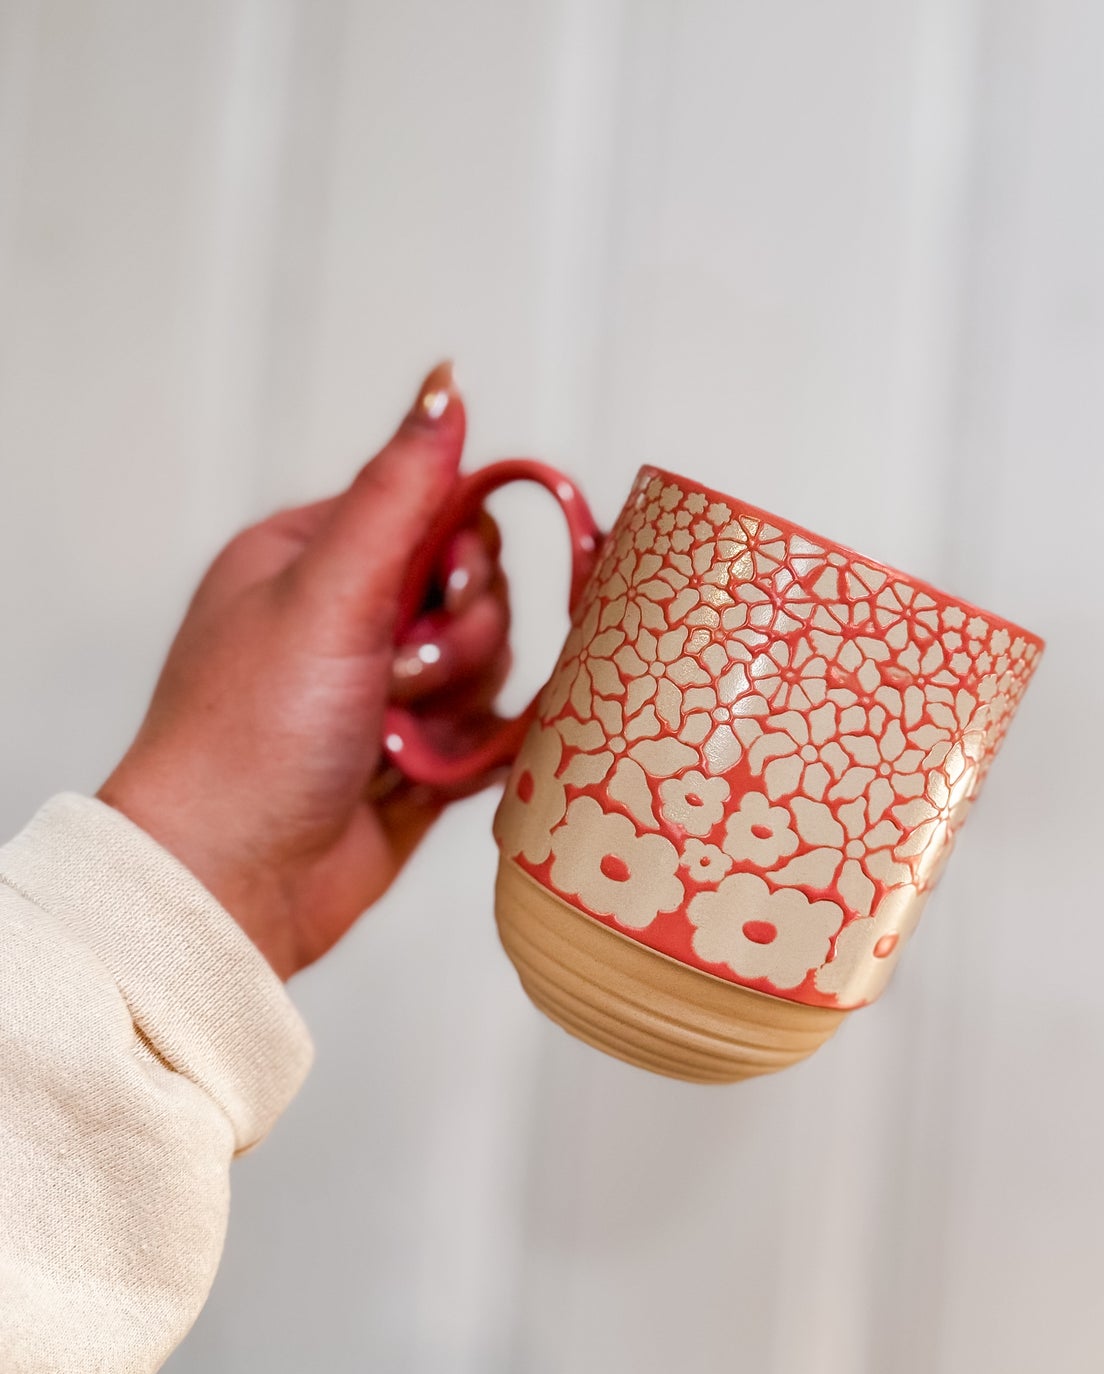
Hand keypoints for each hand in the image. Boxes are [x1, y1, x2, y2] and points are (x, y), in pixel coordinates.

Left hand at [99, 363, 508, 980]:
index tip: (442, 592)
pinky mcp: (419, 750)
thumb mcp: (327, 596)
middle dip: (460, 642)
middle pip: (480, 589)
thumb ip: (399, 493)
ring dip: (461, 703)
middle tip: (402, 681)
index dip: (465, 553)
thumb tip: (444, 385)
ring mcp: (387, 686)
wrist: (236, 884)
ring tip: (399, 739)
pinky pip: (492, 727)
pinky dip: (473, 750)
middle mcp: (354, 614)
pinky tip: (428, 771)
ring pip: (494, 662)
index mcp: (315, 555)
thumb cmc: (251, 738)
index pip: (440, 511)